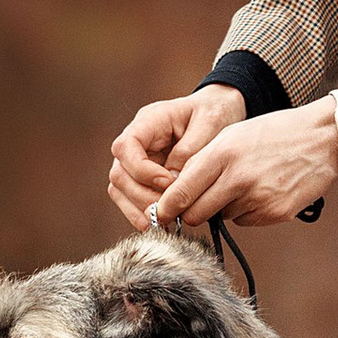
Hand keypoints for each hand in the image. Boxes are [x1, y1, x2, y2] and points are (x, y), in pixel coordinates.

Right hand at [108, 86, 244, 234]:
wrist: (219, 112)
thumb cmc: (214, 113)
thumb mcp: (210, 124)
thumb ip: (190, 151)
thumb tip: (171, 181)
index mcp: (149, 121)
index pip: (126, 146)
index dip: (141, 169)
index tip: (167, 183)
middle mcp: (136, 141)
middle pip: (119, 172)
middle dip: (141, 195)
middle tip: (168, 210)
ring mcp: (137, 159)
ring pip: (120, 188)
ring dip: (138, 208)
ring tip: (162, 222)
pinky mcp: (143, 176)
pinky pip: (131, 197)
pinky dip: (141, 213)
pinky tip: (159, 225)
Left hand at [151, 99, 337, 233]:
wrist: (323, 139)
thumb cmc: (274, 134)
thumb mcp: (232, 136)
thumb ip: (203, 162)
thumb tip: (178, 193)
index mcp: (222, 154)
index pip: (181, 192)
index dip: (165, 208)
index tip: (159, 215)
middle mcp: (238, 179)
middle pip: (196, 213)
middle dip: (191, 213)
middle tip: (196, 206)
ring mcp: (258, 199)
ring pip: (222, 217)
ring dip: (225, 207)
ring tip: (246, 183)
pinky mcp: (275, 213)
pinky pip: (246, 221)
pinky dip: (248, 210)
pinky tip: (263, 190)